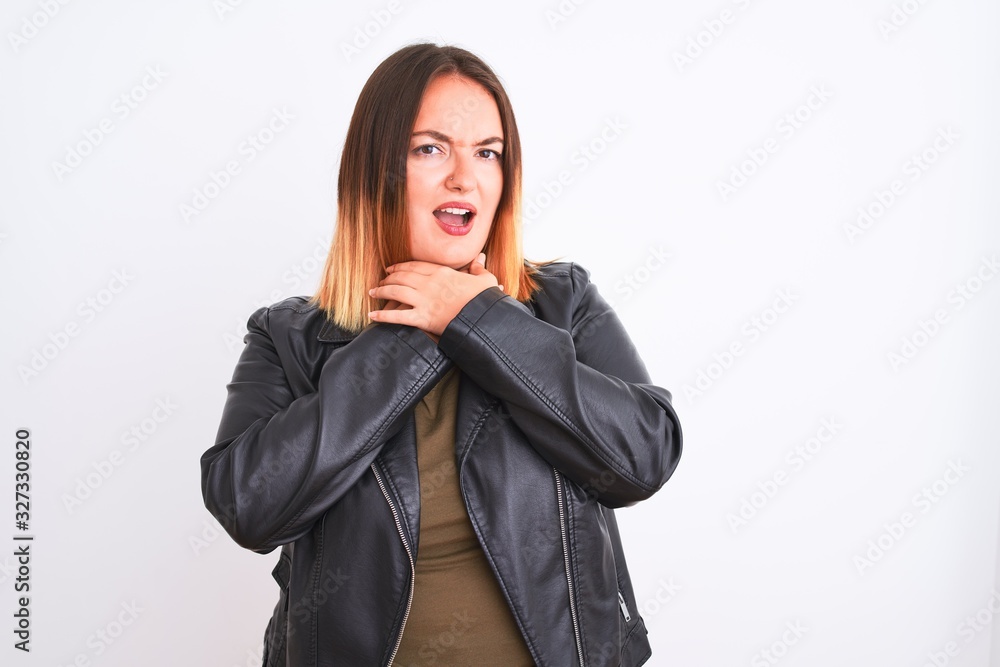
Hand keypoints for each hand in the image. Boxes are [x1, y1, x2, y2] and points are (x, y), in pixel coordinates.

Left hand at [367, 253, 499, 341]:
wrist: (484, 319)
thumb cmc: (485, 300)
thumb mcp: (485, 280)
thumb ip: (479, 268)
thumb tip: (481, 257)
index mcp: (443, 273)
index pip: (416, 265)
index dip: (401, 266)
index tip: (392, 268)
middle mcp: (430, 284)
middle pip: (402, 276)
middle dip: (388, 278)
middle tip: (380, 281)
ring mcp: (424, 300)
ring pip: (395, 291)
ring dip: (381, 291)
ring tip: (373, 292)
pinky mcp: (423, 318)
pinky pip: (397, 316)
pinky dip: (383, 316)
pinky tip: (372, 315)